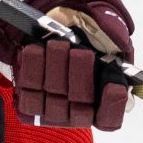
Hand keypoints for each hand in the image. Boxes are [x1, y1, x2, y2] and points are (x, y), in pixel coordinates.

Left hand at [0, 0, 133, 129]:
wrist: (52, 24)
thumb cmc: (85, 29)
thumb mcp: (105, 25)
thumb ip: (112, 32)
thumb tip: (112, 37)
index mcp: (105, 97)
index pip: (110, 117)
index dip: (112, 104)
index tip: (113, 84)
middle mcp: (80, 110)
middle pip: (81, 106)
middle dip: (81, 74)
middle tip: (80, 52)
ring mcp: (53, 110)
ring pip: (54, 98)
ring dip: (56, 67)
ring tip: (57, 45)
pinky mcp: (29, 101)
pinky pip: (28, 91)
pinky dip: (32, 67)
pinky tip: (36, 50)